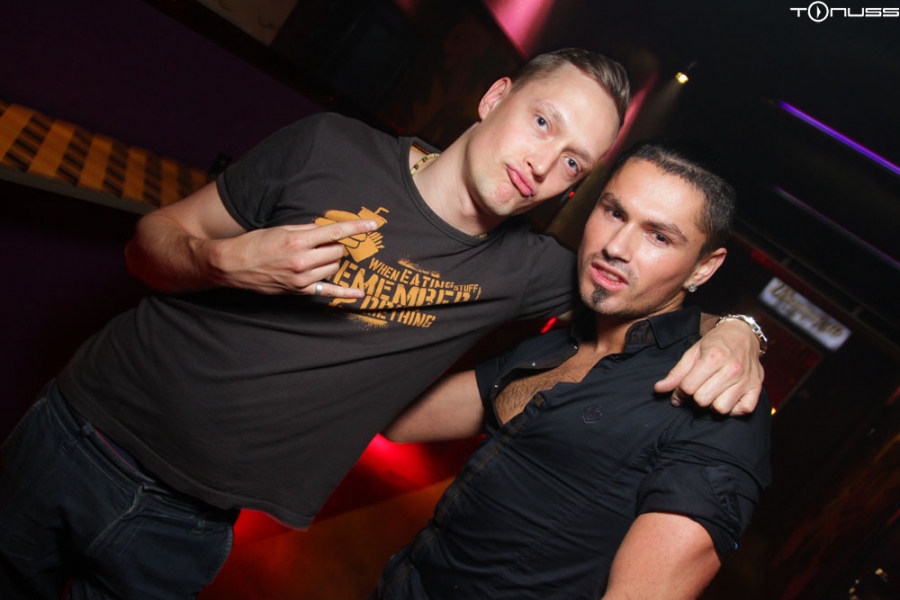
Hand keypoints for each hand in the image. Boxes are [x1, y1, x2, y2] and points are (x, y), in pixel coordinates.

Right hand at [207, 218, 379, 296]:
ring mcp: (302, 278)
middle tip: (324, 242)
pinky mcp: (300, 291)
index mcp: (298, 240)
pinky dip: (345, 293)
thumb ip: (306, 229)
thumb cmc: (255, 244)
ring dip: (332, 259)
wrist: (232, 265)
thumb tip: (326, 230)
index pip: (335, 232)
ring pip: (334, 267)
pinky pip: (328, 292)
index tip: (373, 225)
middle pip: (337, 251)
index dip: (356, 227)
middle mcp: (303, 260)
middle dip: (336, 245)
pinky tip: (360, 293)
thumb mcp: (281, 229)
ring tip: (316, 256)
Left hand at [654, 319, 763, 415]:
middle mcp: (732, 369)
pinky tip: (727, 398)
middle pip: (703, 400)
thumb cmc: (716, 342)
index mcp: (713, 358)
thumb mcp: (693, 352)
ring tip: (712, 393)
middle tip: (698, 389)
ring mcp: (746, 380)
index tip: (679, 392)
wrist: (744, 333)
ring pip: (721, 408)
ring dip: (713, 404)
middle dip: (695, 397)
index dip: (679, 393)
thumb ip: (676, 373)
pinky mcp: (757, 387)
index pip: (688, 387)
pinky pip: (743, 410)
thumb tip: (659, 389)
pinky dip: (734, 409)